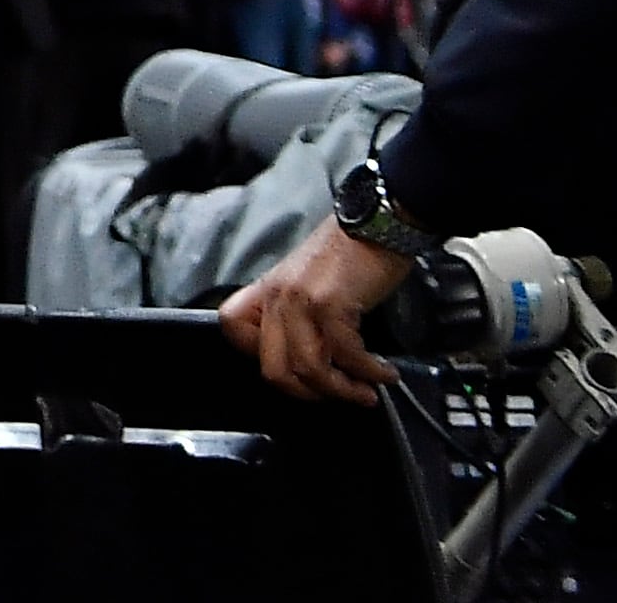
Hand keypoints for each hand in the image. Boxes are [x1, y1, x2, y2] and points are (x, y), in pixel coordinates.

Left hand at [223, 220, 410, 404]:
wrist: (377, 222)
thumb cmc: (351, 252)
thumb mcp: (308, 280)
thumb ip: (297, 312)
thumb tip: (309, 357)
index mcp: (268, 288)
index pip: (233, 328)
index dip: (260, 358)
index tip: (297, 372)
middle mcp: (277, 295)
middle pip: (273, 368)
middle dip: (310, 394)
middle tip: (338, 395)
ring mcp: (300, 299)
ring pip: (309, 369)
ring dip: (344, 390)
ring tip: (366, 391)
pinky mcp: (330, 303)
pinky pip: (344, 355)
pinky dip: (369, 372)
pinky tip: (383, 372)